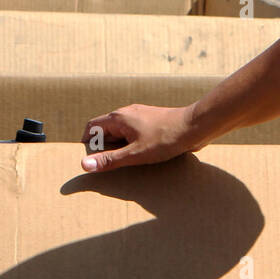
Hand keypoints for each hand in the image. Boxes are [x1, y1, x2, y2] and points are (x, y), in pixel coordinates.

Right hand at [79, 104, 201, 172]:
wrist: (194, 127)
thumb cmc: (165, 139)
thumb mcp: (135, 154)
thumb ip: (109, 160)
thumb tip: (84, 164)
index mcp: (118, 117)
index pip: (92, 126)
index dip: (88, 143)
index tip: (92, 159)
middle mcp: (127, 113)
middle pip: (106, 130)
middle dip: (104, 147)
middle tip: (109, 165)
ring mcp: (140, 116)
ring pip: (121, 132)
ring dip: (119, 147)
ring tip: (125, 163)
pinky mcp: (151, 122)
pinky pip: (134, 133)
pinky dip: (132, 144)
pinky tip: (141, 156)